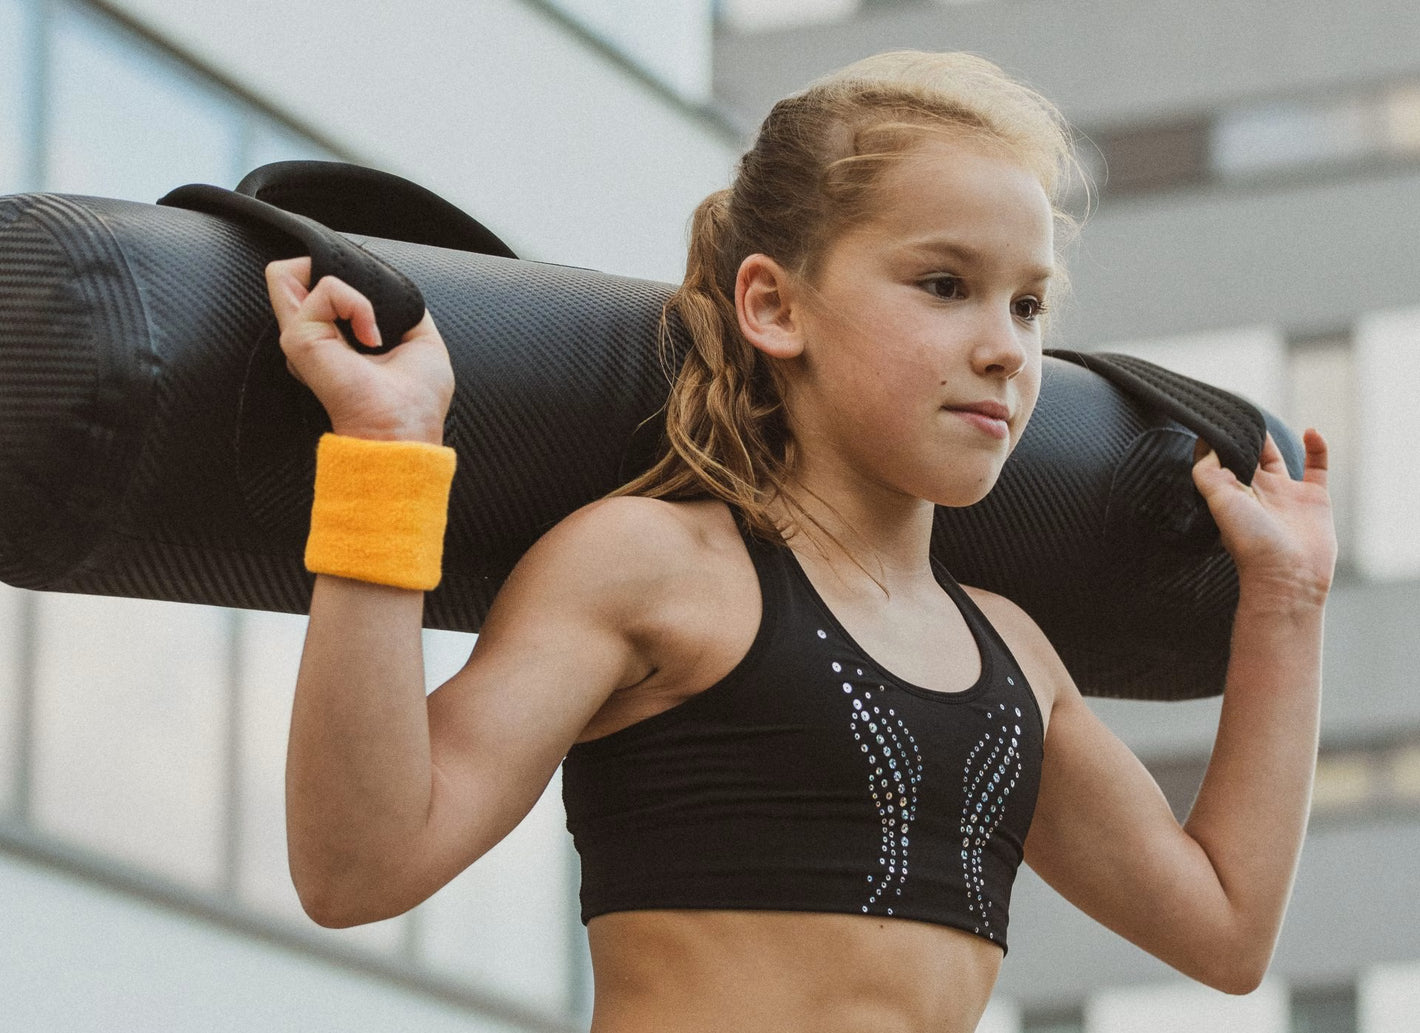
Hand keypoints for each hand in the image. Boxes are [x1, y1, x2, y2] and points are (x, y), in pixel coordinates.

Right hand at [265, 256, 453, 443]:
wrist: (405, 433)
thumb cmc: (416, 403)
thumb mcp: (420, 339)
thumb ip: (402, 309)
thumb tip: (389, 287)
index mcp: (334, 338)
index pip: (314, 284)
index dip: (343, 274)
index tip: (375, 296)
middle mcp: (312, 336)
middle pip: (293, 272)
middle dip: (335, 269)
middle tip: (368, 305)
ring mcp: (301, 336)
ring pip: (287, 272)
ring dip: (349, 288)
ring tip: (372, 328)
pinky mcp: (299, 338)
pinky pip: (325, 289)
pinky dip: (358, 302)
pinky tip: (371, 337)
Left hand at [1192, 429, 1336, 604]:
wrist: (1290, 574)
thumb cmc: (1250, 541)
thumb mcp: (1219, 501)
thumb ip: (1207, 472)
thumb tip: (1204, 444)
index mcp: (1231, 494)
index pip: (1219, 462)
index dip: (1215, 442)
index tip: (1210, 418)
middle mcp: (1256, 493)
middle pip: (1245, 457)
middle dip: (1240, 438)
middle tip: (1235, 412)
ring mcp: (1286, 495)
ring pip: (1277, 459)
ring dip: (1271, 439)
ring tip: (1263, 418)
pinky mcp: (1314, 498)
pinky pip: (1317, 466)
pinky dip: (1317, 447)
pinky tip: (1312, 430)